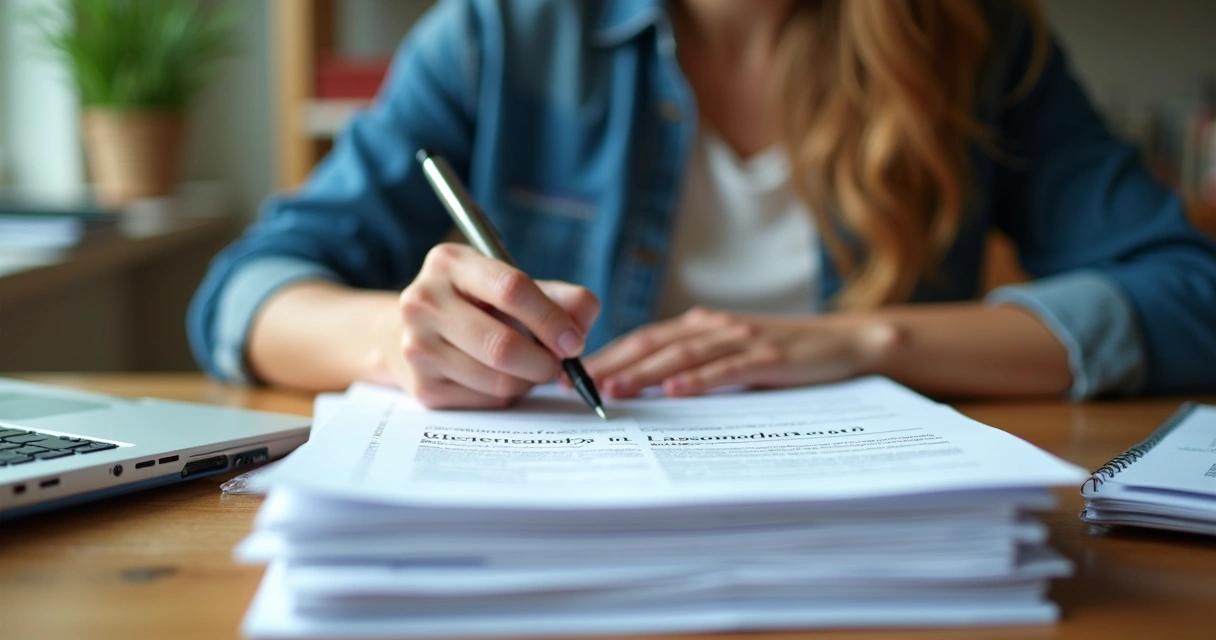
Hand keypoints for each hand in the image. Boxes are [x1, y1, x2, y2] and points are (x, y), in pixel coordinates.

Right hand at [373, 243, 599, 408]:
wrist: (411, 330)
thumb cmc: (477, 304)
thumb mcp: (514, 286)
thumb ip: (560, 297)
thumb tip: (584, 321)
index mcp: (450, 263)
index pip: (511, 288)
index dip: (551, 319)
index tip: (574, 342)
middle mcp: (424, 301)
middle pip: (502, 346)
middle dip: (544, 362)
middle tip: (557, 364)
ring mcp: (417, 347)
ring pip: (497, 381)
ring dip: (527, 381)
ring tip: (526, 367)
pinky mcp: (422, 387)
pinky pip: (485, 402)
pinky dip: (505, 395)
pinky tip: (498, 378)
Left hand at [582, 307, 895, 397]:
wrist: (844, 344)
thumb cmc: (782, 354)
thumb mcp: (732, 352)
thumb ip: (693, 362)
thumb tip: (641, 388)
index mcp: (701, 324)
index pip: (644, 339)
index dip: (607, 354)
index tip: (573, 375)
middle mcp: (715, 326)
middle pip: (654, 343)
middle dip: (614, 363)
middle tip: (579, 384)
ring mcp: (741, 339)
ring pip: (682, 354)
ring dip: (645, 372)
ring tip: (614, 388)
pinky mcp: (767, 356)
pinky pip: (726, 369)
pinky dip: (698, 379)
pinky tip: (674, 392)